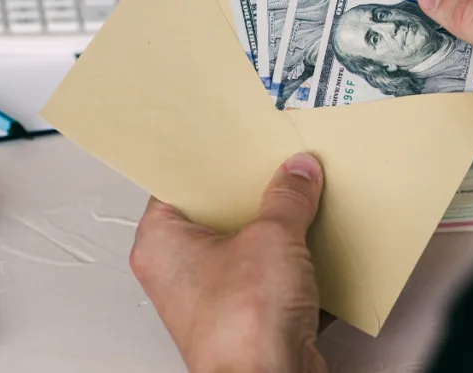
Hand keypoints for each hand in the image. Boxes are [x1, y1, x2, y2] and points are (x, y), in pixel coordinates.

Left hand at [130, 153, 327, 372]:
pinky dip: (287, 263)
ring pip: (243, 246)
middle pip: (216, 214)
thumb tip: (296, 173)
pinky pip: (264, 276)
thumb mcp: (272, 237)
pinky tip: (312, 245)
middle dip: (251, 194)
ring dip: (273, 230)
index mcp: (160, 243)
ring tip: (299, 202)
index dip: (212, 162)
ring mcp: (210, 297)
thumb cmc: (241, 329)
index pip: (179, 184)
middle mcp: (177, 271)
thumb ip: (286, 197)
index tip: (238, 143)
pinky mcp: (243, 317)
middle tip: (275, 168)